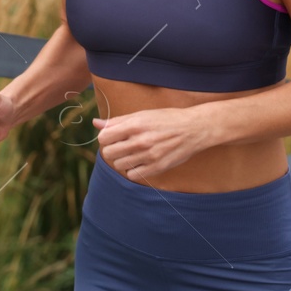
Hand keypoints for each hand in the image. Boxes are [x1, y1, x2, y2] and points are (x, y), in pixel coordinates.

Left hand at [92, 108, 208, 181]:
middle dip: (112, 150)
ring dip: (123, 160)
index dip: (106, 138)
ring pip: (119, 165)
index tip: (114, 137)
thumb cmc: (167, 119)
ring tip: (133, 153)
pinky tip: (140, 162)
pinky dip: (133, 170)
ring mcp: (148, 155)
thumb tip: (96, 123)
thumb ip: (118, 121)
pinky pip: (133, 175)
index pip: (103, 138)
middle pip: (109, 153)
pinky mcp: (157, 167)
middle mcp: (140, 141)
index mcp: (135, 125)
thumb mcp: (142, 114)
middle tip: (122, 146)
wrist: (194, 128)